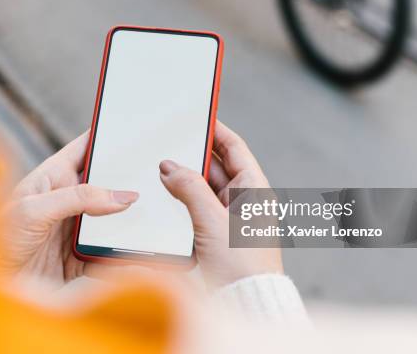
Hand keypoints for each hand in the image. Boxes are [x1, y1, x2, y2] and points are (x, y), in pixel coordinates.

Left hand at [0, 131, 138, 285]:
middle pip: (107, 182)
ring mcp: (79, 228)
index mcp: (51, 178)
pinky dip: (127, 244)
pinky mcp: (86, 255)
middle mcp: (69, 200)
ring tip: (155, 204)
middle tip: (152, 171)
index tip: (130, 126)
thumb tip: (122, 196)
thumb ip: (78, 198)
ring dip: (131, 213)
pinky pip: (113, 246)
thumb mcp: (32, 210)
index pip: (84, 148)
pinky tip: (142, 241)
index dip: (105, 135)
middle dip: (127, 177)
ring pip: (115, 214)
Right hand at [159, 121, 282, 288]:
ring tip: (162, 167)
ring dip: (186, 179)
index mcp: (254, 189)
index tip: (198, 116)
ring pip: (206, 187)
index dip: (217, 130)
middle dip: (194, 155)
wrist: (245, 302)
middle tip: (170, 142)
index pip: (235, 148)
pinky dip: (185, 199)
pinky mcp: (218, 233)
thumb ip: (190, 189)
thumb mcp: (211, 221)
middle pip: (218, 166)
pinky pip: (200, 206)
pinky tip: (167, 196)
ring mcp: (232, 216)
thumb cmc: (240, 264)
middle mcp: (245, 200)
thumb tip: (169, 166)